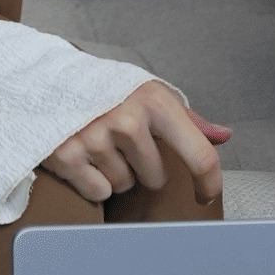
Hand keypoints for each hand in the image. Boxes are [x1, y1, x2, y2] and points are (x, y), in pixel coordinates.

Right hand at [42, 79, 228, 206]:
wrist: (51, 78)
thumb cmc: (111, 91)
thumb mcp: (151, 94)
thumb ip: (189, 120)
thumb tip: (224, 136)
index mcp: (156, 102)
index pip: (200, 155)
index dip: (209, 182)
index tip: (205, 196)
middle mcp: (127, 119)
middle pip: (156, 178)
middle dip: (143, 167)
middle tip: (124, 142)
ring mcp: (95, 138)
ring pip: (125, 186)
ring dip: (116, 173)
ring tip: (101, 144)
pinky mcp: (67, 155)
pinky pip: (99, 192)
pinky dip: (93, 182)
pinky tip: (84, 156)